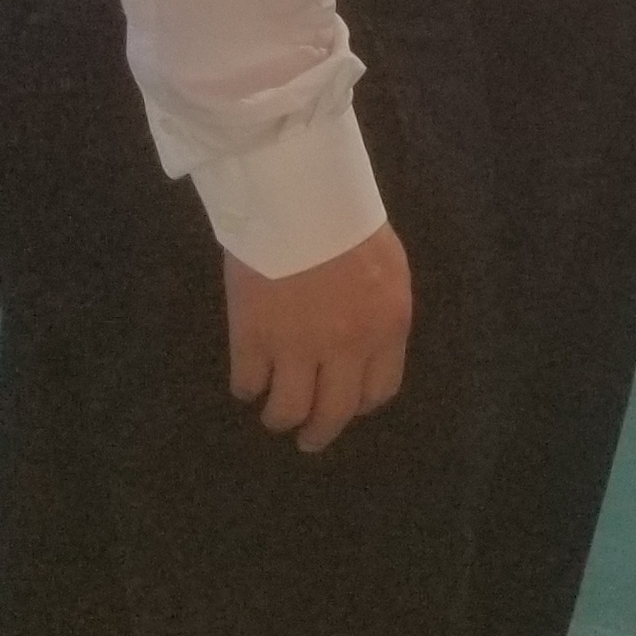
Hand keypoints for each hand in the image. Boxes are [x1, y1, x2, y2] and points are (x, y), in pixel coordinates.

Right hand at [221, 224, 412, 451]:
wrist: (299, 196)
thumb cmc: (348, 220)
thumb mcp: (389, 269)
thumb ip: (380, 313)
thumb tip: (366, 345)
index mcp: (386, 327)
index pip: (378, 391)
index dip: (360, 404)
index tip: (347, 405)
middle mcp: (346, 348)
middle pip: (335, 413)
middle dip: (321, 432)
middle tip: (309, 440)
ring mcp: (296, 347)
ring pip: (288, 410)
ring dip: (280, 419)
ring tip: (274, 417)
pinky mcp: (252, 338)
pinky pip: (248, 383)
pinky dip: (247, 388)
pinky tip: (247, 383)